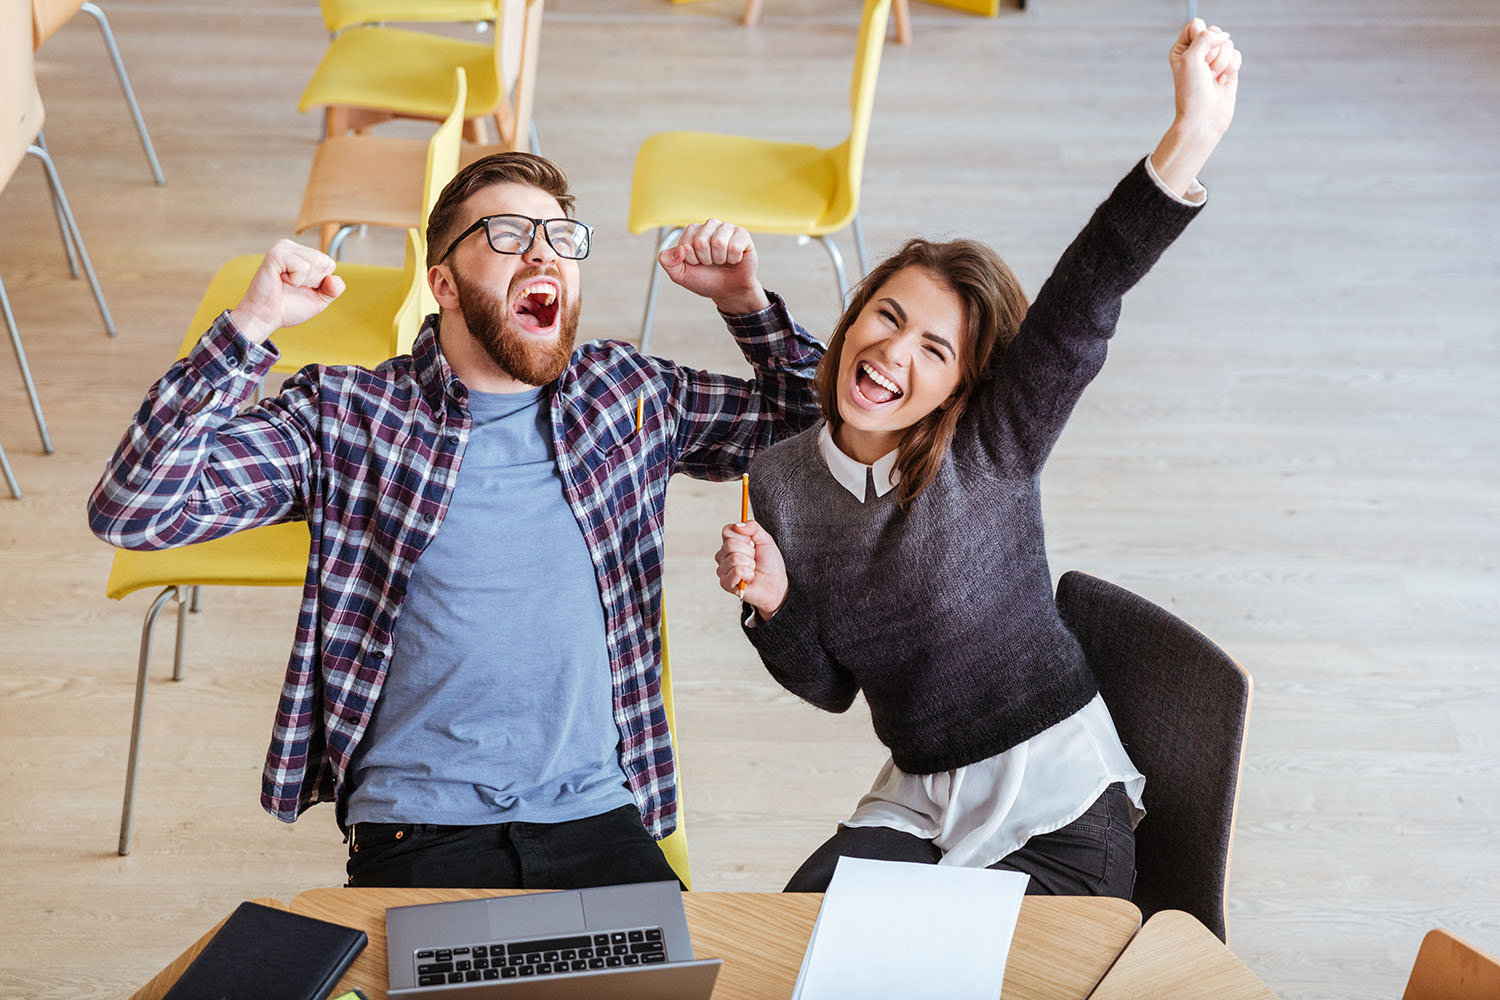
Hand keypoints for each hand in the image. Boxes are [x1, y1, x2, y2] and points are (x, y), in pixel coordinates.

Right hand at [228, 239, 345, 344]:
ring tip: (286, 284)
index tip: (300, 288)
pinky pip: (303, 267)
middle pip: (325, 262)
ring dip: (304, 281)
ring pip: (316, 263)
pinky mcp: (275, 254)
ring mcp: (282, 248)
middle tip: (292, 287)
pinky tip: (280, 281)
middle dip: (313, 282)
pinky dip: (295, 280)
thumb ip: (334, 289)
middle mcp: (291, 246)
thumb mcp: (319, 299)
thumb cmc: (288, 307)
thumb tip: (333, 279)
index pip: (330, 264)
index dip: (320, 283)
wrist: (265, 318)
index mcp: (301, 253)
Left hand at [658, 220, 769, 315]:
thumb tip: (677, 251)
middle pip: (701, 241)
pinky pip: (734, 246)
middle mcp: (710, 225)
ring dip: (719, 259)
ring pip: (718, 242)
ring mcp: (727, 228)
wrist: (728, 291)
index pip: (685, 243)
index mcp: (693, 231)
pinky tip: (734, 259)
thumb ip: (668, 262)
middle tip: (711, 263)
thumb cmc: (705, 280)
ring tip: (722, 261)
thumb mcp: (680, 275)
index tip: (697, 264)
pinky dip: (733, 259)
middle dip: (705, 259)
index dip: (691, 259)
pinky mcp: (743, 235)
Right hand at [715, 520, 788, 620]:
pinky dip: (748, 574)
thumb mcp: (766, 539)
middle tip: (754, 559)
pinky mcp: (725, 583)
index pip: (727, 531)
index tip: (752, 544)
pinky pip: (736, 571)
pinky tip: (749, 578)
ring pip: (734, 559)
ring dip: (750, 564)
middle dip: (749, 552)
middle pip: (730, 545)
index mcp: (730, 543)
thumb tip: (737, 525)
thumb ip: (753, 527)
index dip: (744, 537)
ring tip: (753, 569)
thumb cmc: (770, 564)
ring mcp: (722, 569)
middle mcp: (723, 555)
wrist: (776, 584)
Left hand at [1170, 19, 1239, 138]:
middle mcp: (1197, 52)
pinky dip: (1231, 68)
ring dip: (1222, 62)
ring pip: (1228, 44)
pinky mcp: (1228, 68)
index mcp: (1182, 48)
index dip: (1201, 36)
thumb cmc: (1192, 91)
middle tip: (1205, 70)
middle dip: (1213, 51)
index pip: (1197, 24)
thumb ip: (1205, 37)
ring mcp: (1213, 60)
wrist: (1204, 117)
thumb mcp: (1190, 58)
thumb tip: (1223, 36)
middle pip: (1215, 32)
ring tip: (1213, 78)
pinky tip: (1222, 82)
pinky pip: (1237, 55)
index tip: (1197, 56)